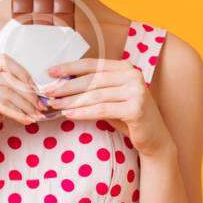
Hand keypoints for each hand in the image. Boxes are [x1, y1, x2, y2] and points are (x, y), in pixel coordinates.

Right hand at [0, 53, 45, 163]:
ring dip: (25, 104)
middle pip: (6, 75)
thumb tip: (33, 85)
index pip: (2, 60)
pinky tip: (26, 120)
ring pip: (5, 90)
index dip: (22, 73)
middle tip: (41, 106)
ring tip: (35, 115)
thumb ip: (7, 90)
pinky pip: (0, 103)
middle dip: (27, 92)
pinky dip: (16, 112)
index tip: (35, 89)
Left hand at [40, 58, 175, 156]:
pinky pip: (102, 110)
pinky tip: (69, 115)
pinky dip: (83, 113)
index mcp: (125, 67)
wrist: (153, 138)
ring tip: (55, 105)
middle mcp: (132, 75)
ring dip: (72, 101)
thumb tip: (60, 84)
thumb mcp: (110, 97)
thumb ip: (93, 88)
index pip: (93, 64)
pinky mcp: (136, 108)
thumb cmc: (127, 116)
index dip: (70, 67)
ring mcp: (136, 91)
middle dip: (67, 86)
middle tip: (48, 92)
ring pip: (95, 95)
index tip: (50, 72)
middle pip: (92, 79)